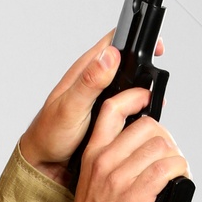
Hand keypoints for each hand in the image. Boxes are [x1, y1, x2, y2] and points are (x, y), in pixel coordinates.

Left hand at [17, 28, 164, 181]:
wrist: (46, 162)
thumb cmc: (50, 134)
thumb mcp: (71, 107)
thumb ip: (89, 82)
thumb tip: (110, 56)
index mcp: (86, 69)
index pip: (115, 41)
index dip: (137, 39)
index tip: (156, 50)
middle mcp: (95, 78)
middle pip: (128, 63)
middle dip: (145, 70)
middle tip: (153, 88)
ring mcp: (101, 95)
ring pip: (130, 85)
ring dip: (142, 92)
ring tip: (148, 105)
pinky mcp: (105, 111)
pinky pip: (126, 103)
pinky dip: (136, 108)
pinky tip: (139, 118)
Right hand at [71, 82, 188, 201]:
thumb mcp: (93, 183)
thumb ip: (111, 161)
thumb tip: (143, 145)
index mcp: (93, 154)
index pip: (112, 110)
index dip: (135, 98)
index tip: (148, 99)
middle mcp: (104, 162)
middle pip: (147, 127)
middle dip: (166, 138)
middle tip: (169, 155)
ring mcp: (119, 177)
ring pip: (161, 146)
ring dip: (176, 157)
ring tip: (176, 171)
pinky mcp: (137, 194)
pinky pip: (168, 168)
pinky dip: (181, 171)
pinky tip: (180, 179)